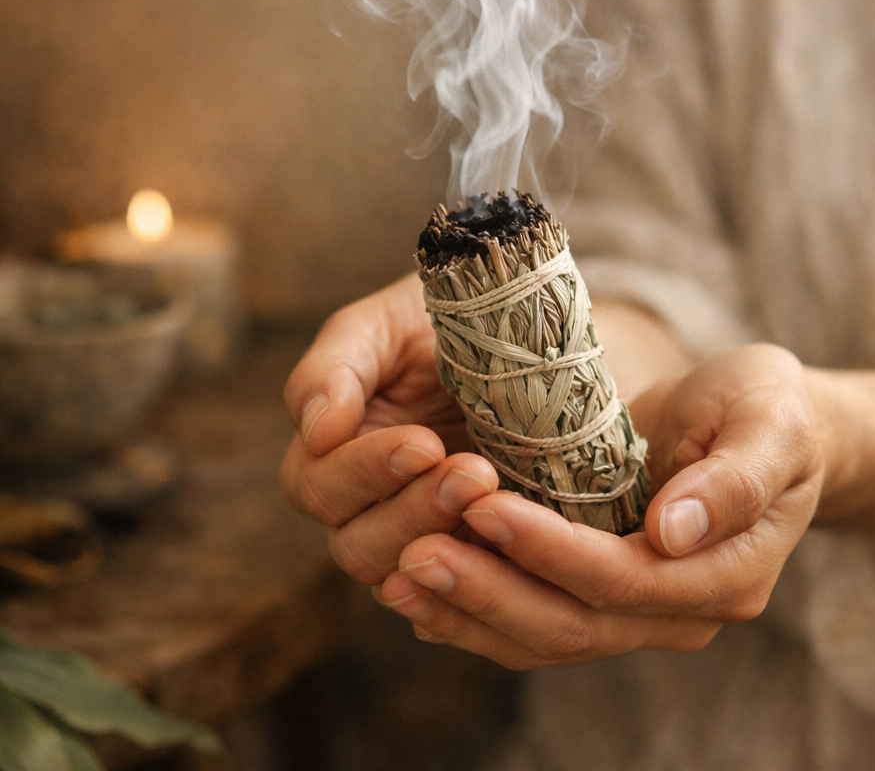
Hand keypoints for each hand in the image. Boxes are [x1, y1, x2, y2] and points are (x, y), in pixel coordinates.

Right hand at [280, 273, 499, 583]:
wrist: (520, 330)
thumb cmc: (439, 320)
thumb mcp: (385, 326)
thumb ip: (336, 368)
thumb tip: (315, 428)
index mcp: (331, 453)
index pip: (319, 486)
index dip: (365, 472)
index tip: (424, 443)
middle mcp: (367, 506)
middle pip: (357, 545)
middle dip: (414, 510)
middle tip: (474, 472)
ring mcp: (423, 533)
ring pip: (408, 575)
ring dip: (448, 540)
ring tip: (495, 491)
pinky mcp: (477, 554)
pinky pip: (465, 593)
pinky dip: (484, 579)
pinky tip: (515, 553)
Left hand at [378, 344, 827, 668]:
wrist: (768, 427)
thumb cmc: (771, 412)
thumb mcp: (770, 423)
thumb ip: (734, 479)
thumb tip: (672, 532)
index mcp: (724, 574)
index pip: (622, 579)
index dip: (550, 551)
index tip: (484, 507)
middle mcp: (678, 608)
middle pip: (571, 623)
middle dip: (488, 591)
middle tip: (412, 554)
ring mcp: (638, 609)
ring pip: (542, 634)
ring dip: (467, 609)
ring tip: (397, 575)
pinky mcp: (602, 592)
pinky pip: (533, 618)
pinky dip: (475, 610)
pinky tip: (421, 592)